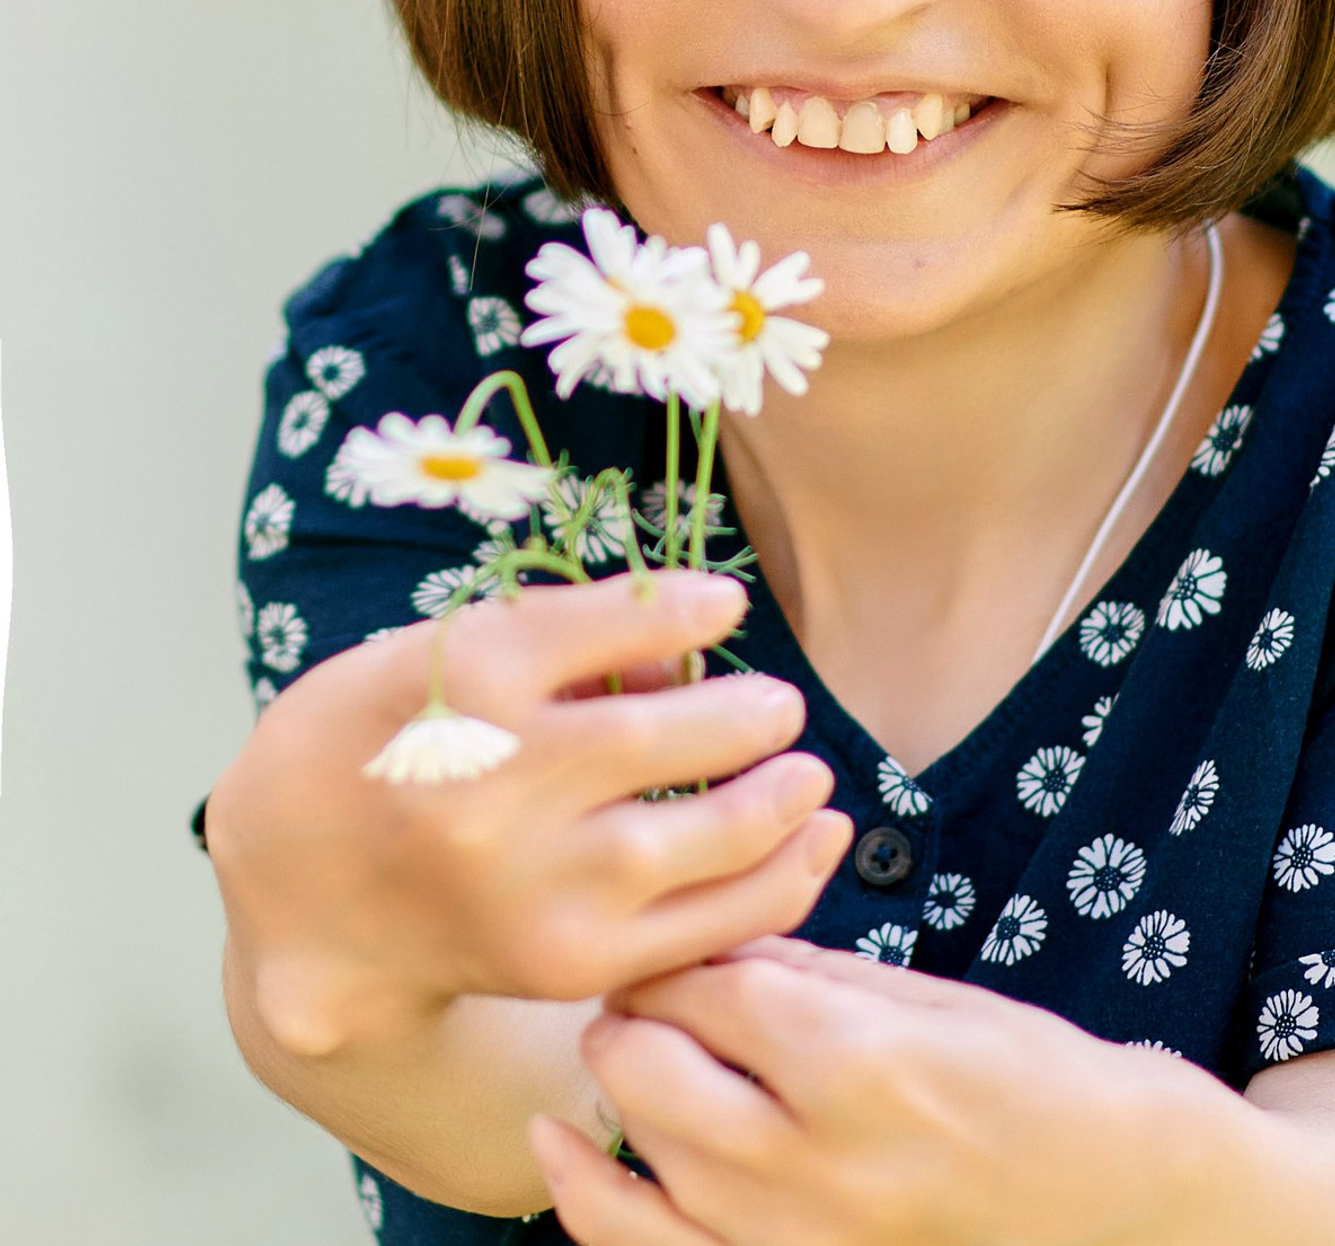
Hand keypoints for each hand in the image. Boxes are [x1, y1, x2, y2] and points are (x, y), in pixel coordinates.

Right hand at [206, 575, 853, 1054]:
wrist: (295, 886)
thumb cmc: (388, 736)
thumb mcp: (444, 652)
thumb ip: (565, 641)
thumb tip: (693, 648)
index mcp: (461, 682)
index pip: (609, 627)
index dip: (687, 610)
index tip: (732, 600)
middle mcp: (495, 784)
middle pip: (664, 740)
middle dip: (751, 718)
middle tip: (782, 709)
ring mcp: (532, 885)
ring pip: (701, 840)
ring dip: (780, 800)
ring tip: (806, 772)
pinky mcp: (565, 963)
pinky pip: (703, 927)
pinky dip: (776, 881)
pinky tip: (809, 840)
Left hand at [528, 935, 1232, 1245]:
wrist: (1109, 1198)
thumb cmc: (1038, 1082)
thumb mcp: (934, 999)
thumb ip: (814, 972)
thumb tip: (722, 941)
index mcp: (857, 1060)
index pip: (713, 989)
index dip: (680, 954)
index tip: (670, 934)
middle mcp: (811, 1158)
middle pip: (654, 1069)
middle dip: (636, 1013)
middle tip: (647, 985)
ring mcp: (795, 1239)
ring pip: (646, 1158)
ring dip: (618, 1090)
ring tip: (619, 1047)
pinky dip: (593, 1208)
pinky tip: (556, 1156)